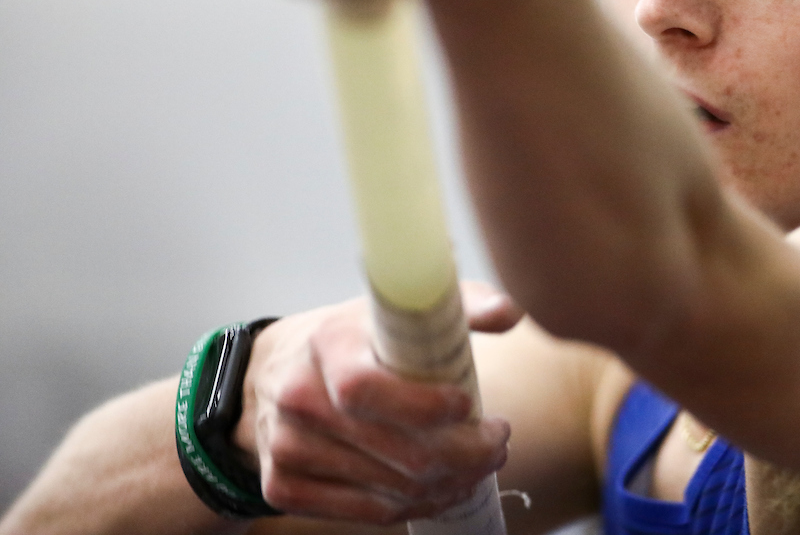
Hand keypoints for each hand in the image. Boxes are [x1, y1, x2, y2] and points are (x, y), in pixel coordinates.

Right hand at [233, 284, 522, 524]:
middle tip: (498, 442)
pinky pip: (368, 513)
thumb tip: (508, 313)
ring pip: (389, 489)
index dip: (425, 406)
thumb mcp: (394, 308)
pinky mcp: (283, 487)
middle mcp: (298, 399)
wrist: (272, 372)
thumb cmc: (352, 337)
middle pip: (395, 451)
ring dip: (450, 483)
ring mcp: (286, 448)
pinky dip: (417, 506)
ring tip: (482, 462)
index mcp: (325, 345)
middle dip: (465, 453)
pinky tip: (445, 487)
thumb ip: (456, 305)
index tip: (469, 403)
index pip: (366, 389)